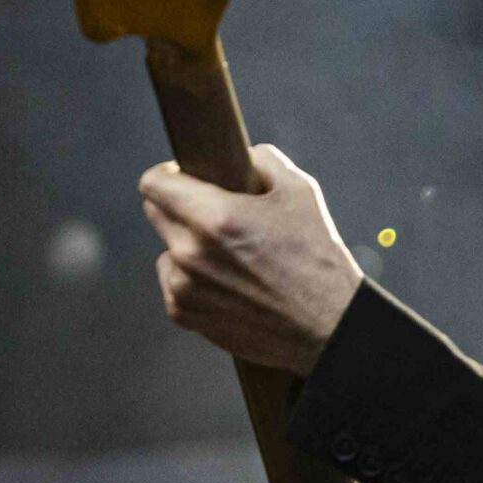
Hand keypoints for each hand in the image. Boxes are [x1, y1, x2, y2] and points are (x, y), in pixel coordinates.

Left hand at [139, 144, 364, 374]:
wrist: (328, 326)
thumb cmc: (317, 259)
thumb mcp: (300, 191)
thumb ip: (262, 160)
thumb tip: (241, 156)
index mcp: (214, 217)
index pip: (153, 183)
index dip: (168, 173)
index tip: (185, 176)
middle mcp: (191, 253)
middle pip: (155, 212)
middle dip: (180, 206)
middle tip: (214, 213)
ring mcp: (183, 287)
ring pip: (167, 249)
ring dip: (187, 245)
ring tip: (228, 255)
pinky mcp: (185, 315)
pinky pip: (173, 283)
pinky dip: (192, 279)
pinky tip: (228, 281)